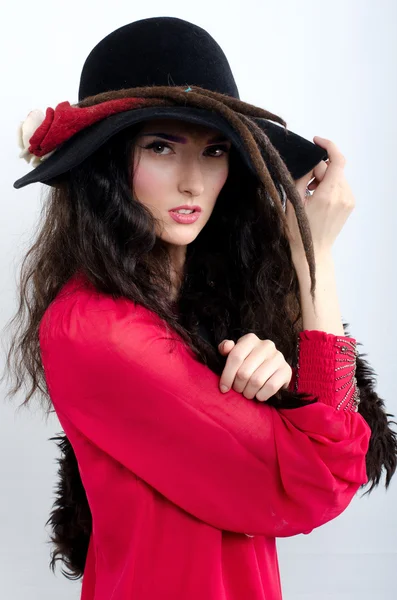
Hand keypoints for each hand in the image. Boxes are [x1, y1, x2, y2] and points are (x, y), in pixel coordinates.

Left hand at [217, 333, 292, 400]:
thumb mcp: (235, 353)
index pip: (235, 357)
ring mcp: (278, 357)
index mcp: (250, 339)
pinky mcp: (286, 370)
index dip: (227, 375)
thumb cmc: (248, 361)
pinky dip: (262, 395)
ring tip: (247, 393)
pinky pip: (271, 387)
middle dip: (238, 386)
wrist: (272, 369)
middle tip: (238, 390)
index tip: (223, 388)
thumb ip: (225, 349)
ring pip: (256, 381)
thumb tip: (226, 347)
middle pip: (244, 372)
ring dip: (249, 392)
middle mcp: (266, 345)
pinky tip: (259, 395)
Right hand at [286, 136, 355, 261]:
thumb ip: (302, 178)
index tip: (316, 141)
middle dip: (319, 169)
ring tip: (310, 192)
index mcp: (328, 194)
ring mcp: (349, 200)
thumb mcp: (294, 202)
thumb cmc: (299, 231)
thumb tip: (310, 163)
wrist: (313, 252)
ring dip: (324, 178)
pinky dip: (329, 185)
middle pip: (334, 168)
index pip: (337, 160)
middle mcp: (343, 195)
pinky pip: (340, 186)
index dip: (328, 146)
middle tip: (305, 181)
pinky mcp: (350, 204)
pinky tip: (318, 197)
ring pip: (337, 176)